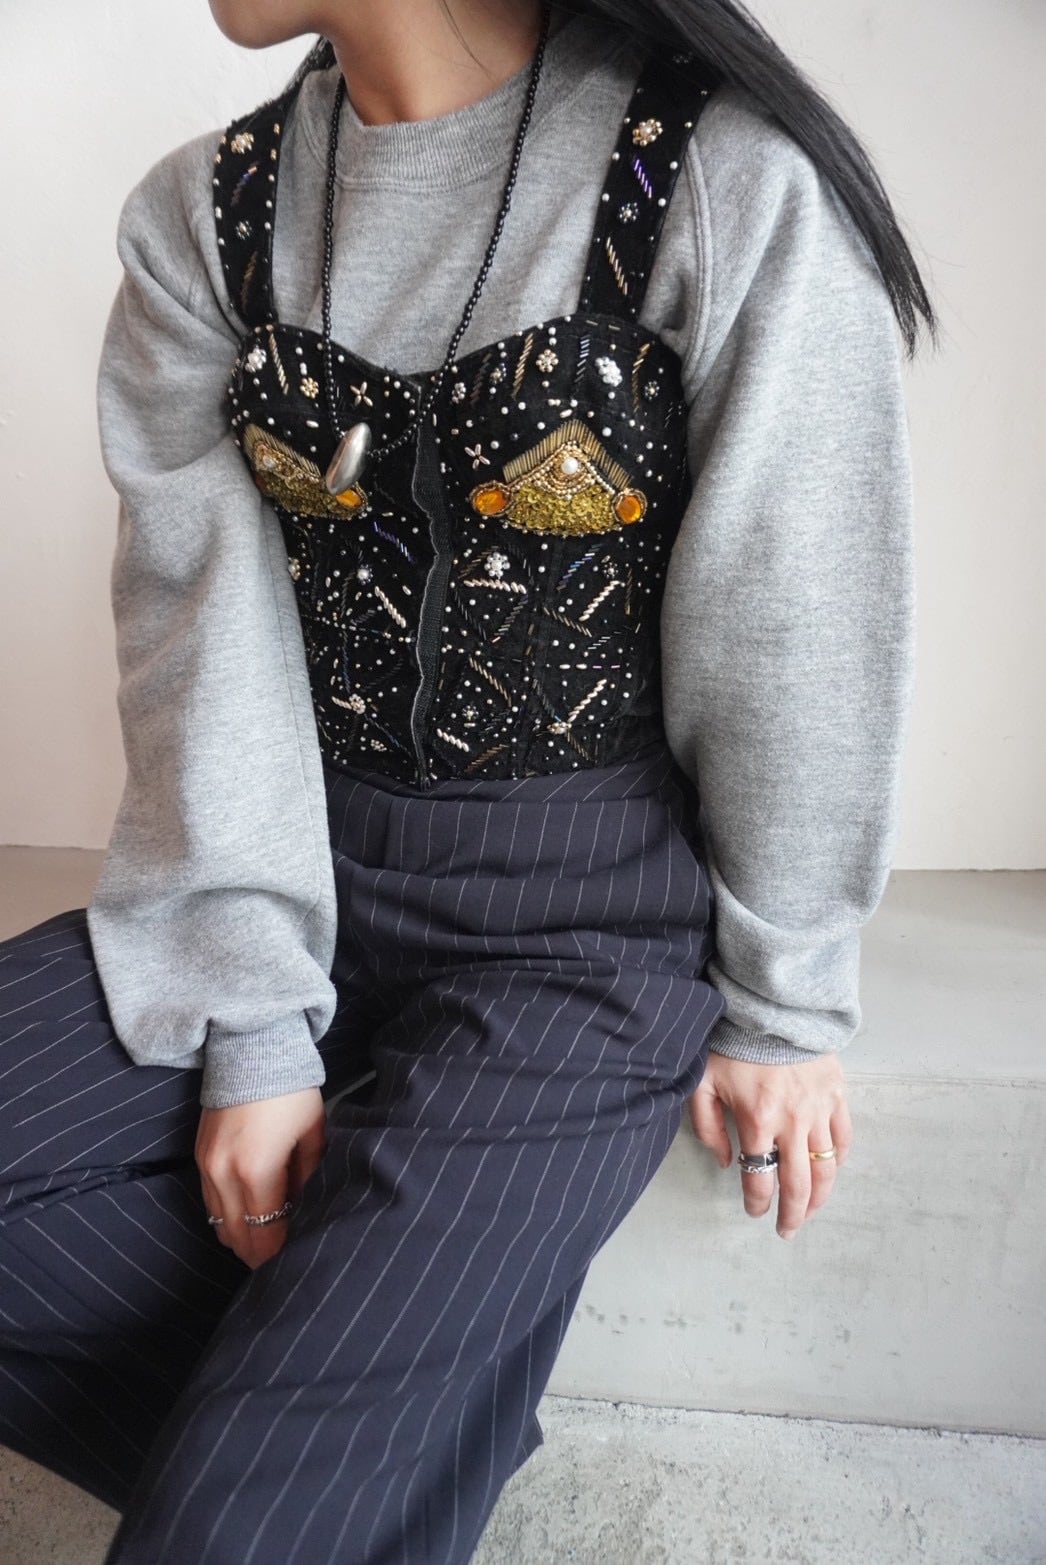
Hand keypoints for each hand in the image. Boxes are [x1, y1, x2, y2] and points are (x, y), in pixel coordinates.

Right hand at [195, 1087, 326, 1268]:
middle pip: (237, 1237)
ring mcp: (206, 1167)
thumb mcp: (312, 1135)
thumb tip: (303, 1208)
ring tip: (263, 1244)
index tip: (294, 1261)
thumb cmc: (289, 1091)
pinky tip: (245, 1217)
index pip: (265, 1233)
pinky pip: (209, 1203)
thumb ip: (307, 1178)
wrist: (250, 1051)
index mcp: (256, 1172)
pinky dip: (226, 1216)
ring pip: (218, 1224)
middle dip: (258, 1255)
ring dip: (239, 1238)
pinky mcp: (199, 1157)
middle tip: (279, 1263)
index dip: (279, 1254)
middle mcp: (224, 1175)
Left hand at [688, 1051, 851, 1238]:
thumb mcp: (703, 1082)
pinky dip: (838, 1160)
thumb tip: (726, 1162)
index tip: (755, 1212)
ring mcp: (819, 1110)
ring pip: (825, 1168)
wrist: (772, 1007)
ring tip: (811, 1211)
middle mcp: (792, 1122)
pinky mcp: (836, 1095)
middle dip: (792, 1214)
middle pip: (797, 1184)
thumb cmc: (732, 1044)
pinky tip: (829, 1171)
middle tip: (787, 1230)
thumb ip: (707, 1126)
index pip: (759, 1179)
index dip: (757, 1203)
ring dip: (819, 1197)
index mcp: (757, 1121)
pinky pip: (843, 1138)